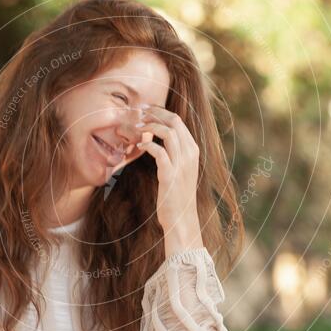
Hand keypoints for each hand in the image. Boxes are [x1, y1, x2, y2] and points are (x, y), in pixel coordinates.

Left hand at [135, 104, 201, 245]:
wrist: (182, 219)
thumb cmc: (177, 195)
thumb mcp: (180, 170)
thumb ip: (174, 154)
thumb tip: (158, 141)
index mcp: (193, 150)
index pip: (178, 121)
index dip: (160, 112)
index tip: (146, 110)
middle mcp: (190, 154)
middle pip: (174, 121)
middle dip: (155, 113)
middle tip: (138, 113)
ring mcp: (181, 164)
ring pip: (168, 132)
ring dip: (150, 126)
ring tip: (137, 128)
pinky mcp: (170, 175)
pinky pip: (159, 151)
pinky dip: (148, 145)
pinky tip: (139, 146)